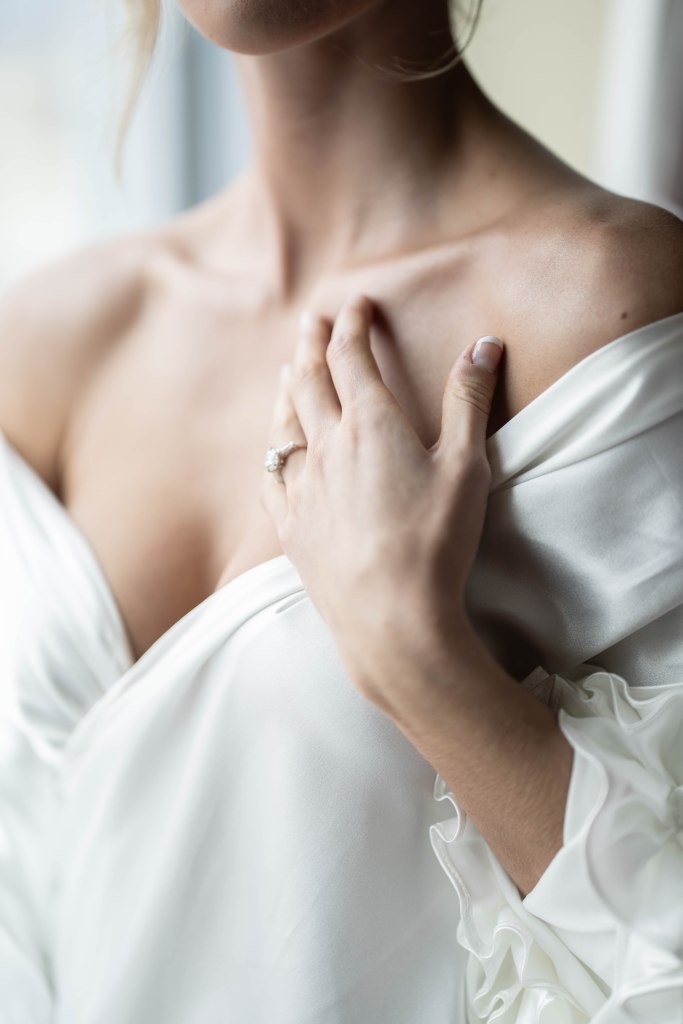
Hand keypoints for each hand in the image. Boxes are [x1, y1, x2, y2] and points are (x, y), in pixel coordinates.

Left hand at [261, 292, 503, 707]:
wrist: (390, 618)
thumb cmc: (435, 541)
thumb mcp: (466, 466)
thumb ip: (468, 401)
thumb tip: (484, 345)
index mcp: (370, 424)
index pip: (351, 356)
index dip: (352, 324)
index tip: (356, 304)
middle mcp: (327, 446)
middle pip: (309, 380)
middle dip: (311, 345)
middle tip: (310, 321)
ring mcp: (302, 487)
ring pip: (284, 424)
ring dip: (286, 390)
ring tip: (286, 371)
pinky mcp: (291, 526)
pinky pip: (271, 476)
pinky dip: (272, 451)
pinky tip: (273, 450)